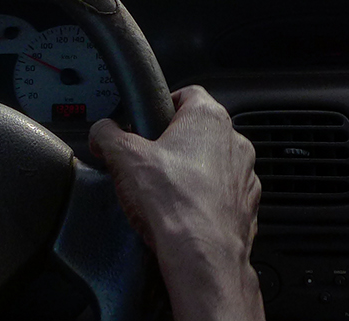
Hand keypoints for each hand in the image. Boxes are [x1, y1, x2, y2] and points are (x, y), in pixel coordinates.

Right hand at [89, 86, 264, 320]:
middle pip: (199, 131)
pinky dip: (206, 200)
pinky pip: (223, 195)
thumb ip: (107, 133)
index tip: (147, 122)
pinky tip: (183, 214)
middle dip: (174, 144)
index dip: (163, 105)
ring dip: (193, 173)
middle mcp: (235, 141)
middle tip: (149, 161)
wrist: (201, 254)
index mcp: (208, 117)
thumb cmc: (172, 202)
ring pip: (214, 164)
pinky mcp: (247, 206)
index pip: (187, 93)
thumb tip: (101, 131)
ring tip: (165, 192)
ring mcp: (246, 175)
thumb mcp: (122, 156)